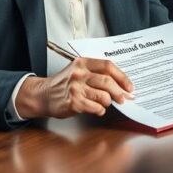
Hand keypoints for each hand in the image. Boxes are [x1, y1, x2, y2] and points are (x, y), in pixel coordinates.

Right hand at [15, 58, 133, 118]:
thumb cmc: (63, 84)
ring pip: (103, 96)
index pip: (108, 66)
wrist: (43, 95)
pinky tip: (98, 109)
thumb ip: (96, 74)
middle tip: (124, 98)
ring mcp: (75, 88)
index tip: (129, 86)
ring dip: (108, 102)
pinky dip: (100, 110)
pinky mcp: (73, 102)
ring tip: (106, 103)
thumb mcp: (78, 71)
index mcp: (82, 63)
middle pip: (107, 81)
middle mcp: (79, 74)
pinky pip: (95, 107)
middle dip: (119, 92)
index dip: (122, 77)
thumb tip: (120, 84)